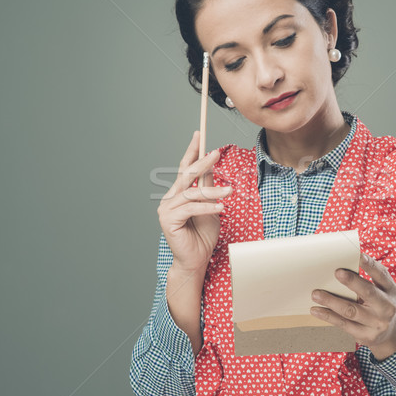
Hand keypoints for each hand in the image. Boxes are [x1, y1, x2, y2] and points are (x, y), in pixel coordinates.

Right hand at [157, 131, 231, 275]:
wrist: (196, 260)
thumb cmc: (203, 235)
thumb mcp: (210, 206)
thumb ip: (207, 189)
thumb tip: (211, 168)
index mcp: (178, 193)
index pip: (185, 168)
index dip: (192, 151)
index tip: (199, 135)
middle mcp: (169, 198)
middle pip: (186, 175)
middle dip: (202, 162)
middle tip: (215, 153)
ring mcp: (166, 209)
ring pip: (192, 192)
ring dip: (213, 191)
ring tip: (229, 191)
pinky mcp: (168, 220)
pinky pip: (191, 208)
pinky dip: (207, 207)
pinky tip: (220, 207)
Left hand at [310, 253, 395, 360]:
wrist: (388, 333)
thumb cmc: (377, 303)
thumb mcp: (379, 289)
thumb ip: (366, 278)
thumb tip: (342, 263)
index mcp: (389, 289)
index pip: (381, 275)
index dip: (371, 265)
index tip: (359, 256)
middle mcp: (386, 306)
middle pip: (368, 292)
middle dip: (352, 281)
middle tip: (337, 272)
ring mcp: (377, 323)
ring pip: (351, 310)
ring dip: (331, 301)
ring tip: (315, 294)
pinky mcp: (365, 336)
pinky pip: (343, 324)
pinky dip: (328, 316)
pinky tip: (316, 310)